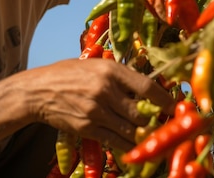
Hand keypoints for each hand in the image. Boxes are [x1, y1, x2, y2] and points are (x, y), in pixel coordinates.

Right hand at [22, 58, 174, 150]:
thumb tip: (147, 86)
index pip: (146, 87)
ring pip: (131, 129)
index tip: (175, 107)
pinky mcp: (88, 127)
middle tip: (167, 125)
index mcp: (111, 70)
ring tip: (154, 137)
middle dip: (157, 121)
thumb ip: (120, 75)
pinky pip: (116, 141)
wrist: (38, 91)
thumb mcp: (96, 65)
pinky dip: (129, 147)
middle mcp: (105, 90)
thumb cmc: (68, 74)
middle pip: (142, 112)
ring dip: (145, 136)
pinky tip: (136, 148)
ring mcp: (96, 110)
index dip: (165, 100)